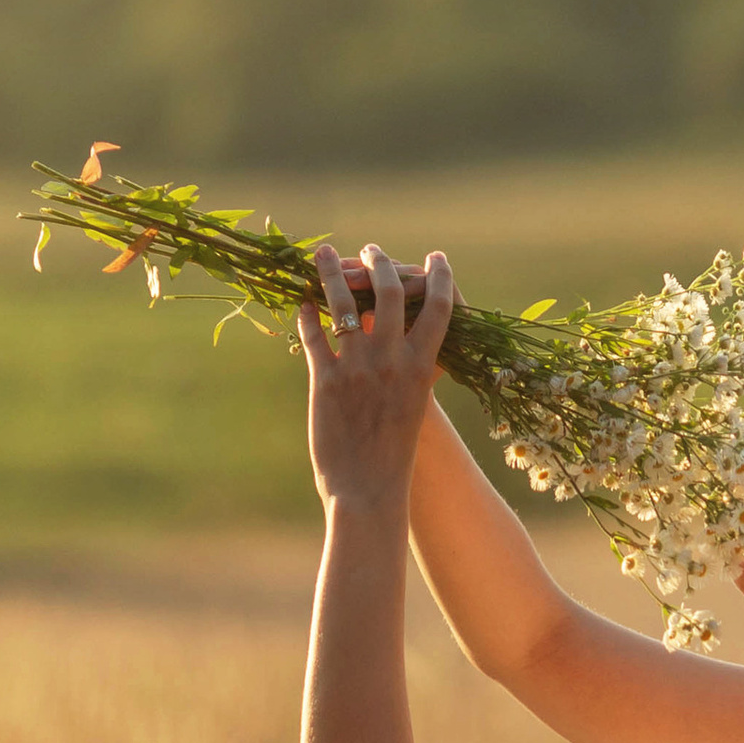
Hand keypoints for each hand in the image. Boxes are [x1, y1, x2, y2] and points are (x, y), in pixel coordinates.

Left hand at [297, 243, 454, 513]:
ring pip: (341, 303)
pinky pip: (312, 335)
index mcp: (420, 367)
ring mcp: (355, 368)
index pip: (439, 307)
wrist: (369, 492)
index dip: (441, 277)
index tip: (437, 258)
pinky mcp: (324, 381)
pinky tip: (302, 302)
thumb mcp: (413, 406)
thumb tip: (405, 342)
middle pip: (389, 291)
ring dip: (332, 272)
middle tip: (371, 250)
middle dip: (381, 262)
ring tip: (322, 252)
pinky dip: (306, 314)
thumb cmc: (396, 456)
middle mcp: (390, 360)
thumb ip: (411, 371)